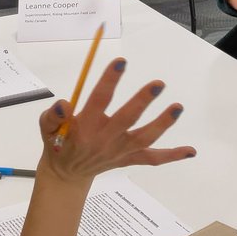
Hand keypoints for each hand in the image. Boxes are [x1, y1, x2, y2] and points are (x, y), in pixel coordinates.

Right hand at [37, 58, 194, 185]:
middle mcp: (105, 140)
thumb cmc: (58, 141)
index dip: (109, 81)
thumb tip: (65, 104)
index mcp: (84, 128)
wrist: (67, 173)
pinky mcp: (129, 158)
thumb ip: (53, 115)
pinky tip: (191, 150)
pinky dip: (172, 155)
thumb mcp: (45, 127)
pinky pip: (153, 159)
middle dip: (142, 102)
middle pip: (127, 120)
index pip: (99, 101)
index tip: (121, 63)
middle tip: (158, 84)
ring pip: (145, 138)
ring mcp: (120, 151)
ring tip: (178, 107)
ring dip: (163, 124)